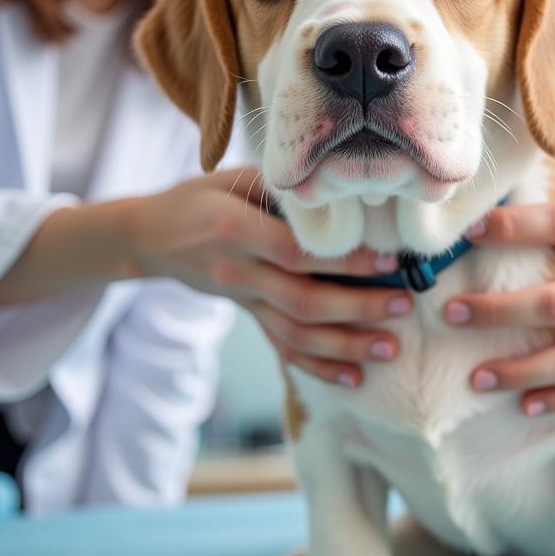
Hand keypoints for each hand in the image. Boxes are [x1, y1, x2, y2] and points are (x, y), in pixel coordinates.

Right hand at [126, 167, 412, 387]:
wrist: (149, 238)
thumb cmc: (199, 196)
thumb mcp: (231, 177)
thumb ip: (280, 186)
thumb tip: (341, 188)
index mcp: (234, 228)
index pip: (296, 252)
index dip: (343, 261)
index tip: (389, 260)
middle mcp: (238, 270)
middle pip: (303, 301)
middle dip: (358, 308)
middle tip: (405, 304)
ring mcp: (242, 299)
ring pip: (296, 334)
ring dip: (346, 346)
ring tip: (390, 348)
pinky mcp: (246, 315)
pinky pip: (282, 348)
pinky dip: (318, 366)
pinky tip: (352, 378)